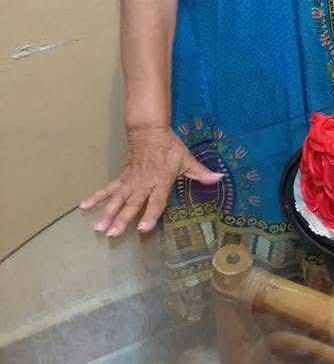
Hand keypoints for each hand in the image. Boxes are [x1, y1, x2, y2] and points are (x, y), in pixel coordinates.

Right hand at [79, 126, 219, 236]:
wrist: (149, 130)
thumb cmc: (170, 147)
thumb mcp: (187, 159)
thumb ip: (200, 172)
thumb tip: (219, 178)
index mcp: (161, 180)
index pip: (156, 200)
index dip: (150, 214)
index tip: (143, 228)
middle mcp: (144, 182)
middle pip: (133, 203)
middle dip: (123, 219)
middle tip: (113, 233)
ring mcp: (131, 180)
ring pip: (118, 198)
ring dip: (108, 213)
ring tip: (99, 228)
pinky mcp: (122, 176)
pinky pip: (108, 187)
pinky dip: (96, 196)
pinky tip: (84, 206)